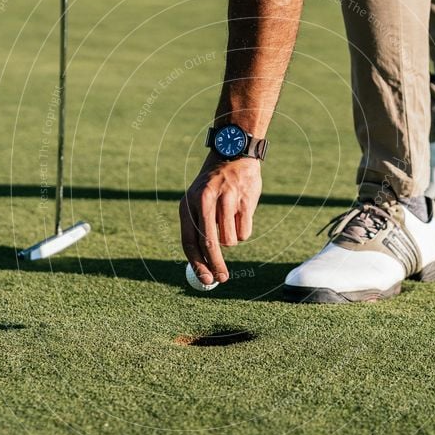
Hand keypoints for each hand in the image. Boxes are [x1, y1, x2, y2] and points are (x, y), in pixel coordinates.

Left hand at [180, 154, 261, 284]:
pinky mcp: (245, 199)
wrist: (233, 154)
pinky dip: (244, 229)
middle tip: (222, 279)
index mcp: (188, 204)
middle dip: (216, 266)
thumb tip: (205, 267)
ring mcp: (226, 199)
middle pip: (210, 245)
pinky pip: (245, 231)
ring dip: (232, 239)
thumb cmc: (214, 186)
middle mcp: (204, 201)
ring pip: (230, 241)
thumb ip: (199, 231)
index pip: (189, 242)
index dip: (197, 264)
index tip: (206, 281)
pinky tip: (241, 212)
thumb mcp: (199, 203)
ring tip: (231, 220)